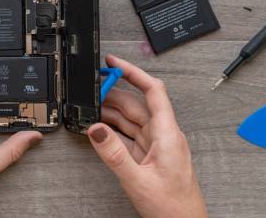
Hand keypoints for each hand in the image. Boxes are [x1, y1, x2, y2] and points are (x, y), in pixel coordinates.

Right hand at [88, 55, 207, 217]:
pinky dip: (114, 130)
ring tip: (91, 107)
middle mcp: (163, 135)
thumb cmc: (174, 208)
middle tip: (93, 88)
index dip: (133, 72)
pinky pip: (129, 135)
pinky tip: (101, 128)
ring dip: (112, 112)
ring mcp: (156, 146)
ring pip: (132, 119)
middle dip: (115, 92)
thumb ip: (114, 153)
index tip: (115, 63)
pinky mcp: (149, 156)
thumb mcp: (138, 180)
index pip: (152, 91)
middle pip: (137, 103)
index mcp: (167, 134)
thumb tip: (96, 129)